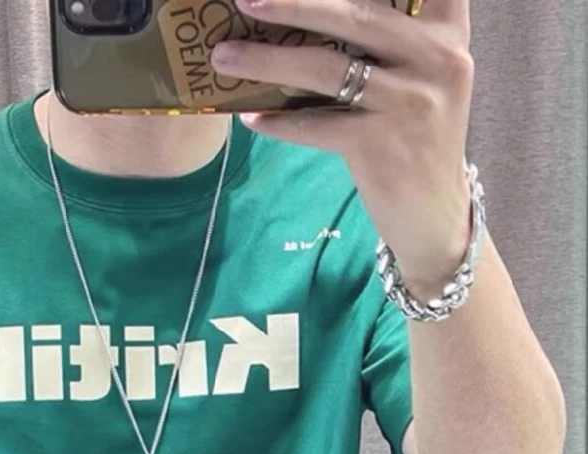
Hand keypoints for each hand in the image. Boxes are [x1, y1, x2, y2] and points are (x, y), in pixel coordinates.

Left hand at [211, 0, 474, 293]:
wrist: (433, 214)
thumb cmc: (415, 136)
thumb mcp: (423, 76)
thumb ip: (389, 39)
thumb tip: (306, 15)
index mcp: (447, 32)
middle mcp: (436, 59)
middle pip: (352, 16)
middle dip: (291, 4)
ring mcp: (409, 103)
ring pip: (324, 69)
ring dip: (266, 61)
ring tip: (223, 57)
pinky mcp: (381, 146)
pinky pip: (316, 126)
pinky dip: (279, 122)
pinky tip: (249, 117)